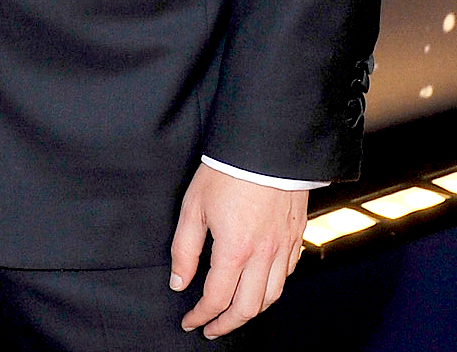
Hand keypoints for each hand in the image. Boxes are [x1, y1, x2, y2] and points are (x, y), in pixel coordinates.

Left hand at [170, 164, 305, 338]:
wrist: (265, 145)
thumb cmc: (227, 171)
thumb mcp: (193, 206)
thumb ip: (184, 249)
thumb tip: (179, 282)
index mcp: (235, 249)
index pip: (217, 298)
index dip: (201, 315)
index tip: (191, 321)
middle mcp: (263, 255)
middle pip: (248, 308)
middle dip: (227, 324)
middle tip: (211, 328)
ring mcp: (283, 247)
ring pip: (272, 296)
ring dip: (251, 312)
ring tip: (234, 313)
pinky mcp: (296, 236)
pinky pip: (287, 275)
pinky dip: (272, 288)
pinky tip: (260, 285)